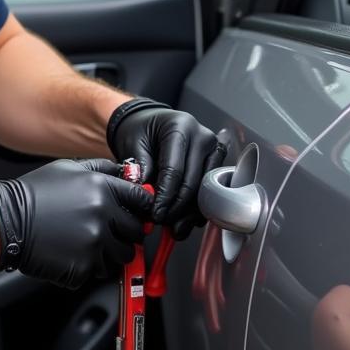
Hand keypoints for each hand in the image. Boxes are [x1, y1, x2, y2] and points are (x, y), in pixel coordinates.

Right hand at [0, 158, 153, 288]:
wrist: (6, 221)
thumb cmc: (33, 194)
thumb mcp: (69, 168)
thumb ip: (101, 169)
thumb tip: (125, 173)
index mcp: (101, 188)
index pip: (143, 201)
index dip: (142, 210)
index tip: (138, 215)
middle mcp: (102, 214)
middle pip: (136, 233)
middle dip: (126, 235)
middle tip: (108, 233)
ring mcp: (93, 243)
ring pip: (121, 257)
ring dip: (108, 254)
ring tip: (84, 244)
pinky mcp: (82, 267)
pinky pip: (97, 272)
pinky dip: (87, 267)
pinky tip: (69, 254)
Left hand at [107, 98, 224, 236]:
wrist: (152, 121)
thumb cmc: (142, 130)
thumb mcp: (133, 143)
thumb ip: (139, 168)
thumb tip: (146, 195)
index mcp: (180, 127)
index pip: (174, 169)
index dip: (165, 196)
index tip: (155, 213)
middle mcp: (202, 136)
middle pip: (193, 182)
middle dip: (176, 207)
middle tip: (161, 221)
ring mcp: (213, 149)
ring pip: (205, 189)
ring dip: (189, 213)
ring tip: (174, 228)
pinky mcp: (217, 161)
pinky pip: (210, 189)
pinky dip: (197, 208)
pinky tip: (185, 220)